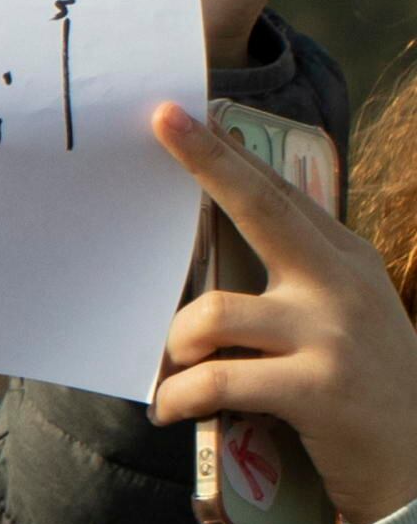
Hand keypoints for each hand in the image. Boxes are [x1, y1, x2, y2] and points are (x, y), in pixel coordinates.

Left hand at [149, 96, 416, 523]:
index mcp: (346, 261)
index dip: (229, 154)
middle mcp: (342, 285)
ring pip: (211, 315)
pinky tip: (173, 410)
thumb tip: (205, 258)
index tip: (182, 113)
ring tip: (177, 374)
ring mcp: (333, 334)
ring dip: (176, 348)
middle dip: (210, 163)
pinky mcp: (319, 388)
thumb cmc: (361, 389)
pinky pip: (215, 382)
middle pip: (263, 209)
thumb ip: (292, 283)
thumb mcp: (341, 320)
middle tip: (162, 121)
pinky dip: (179, 398)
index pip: (280, 195)